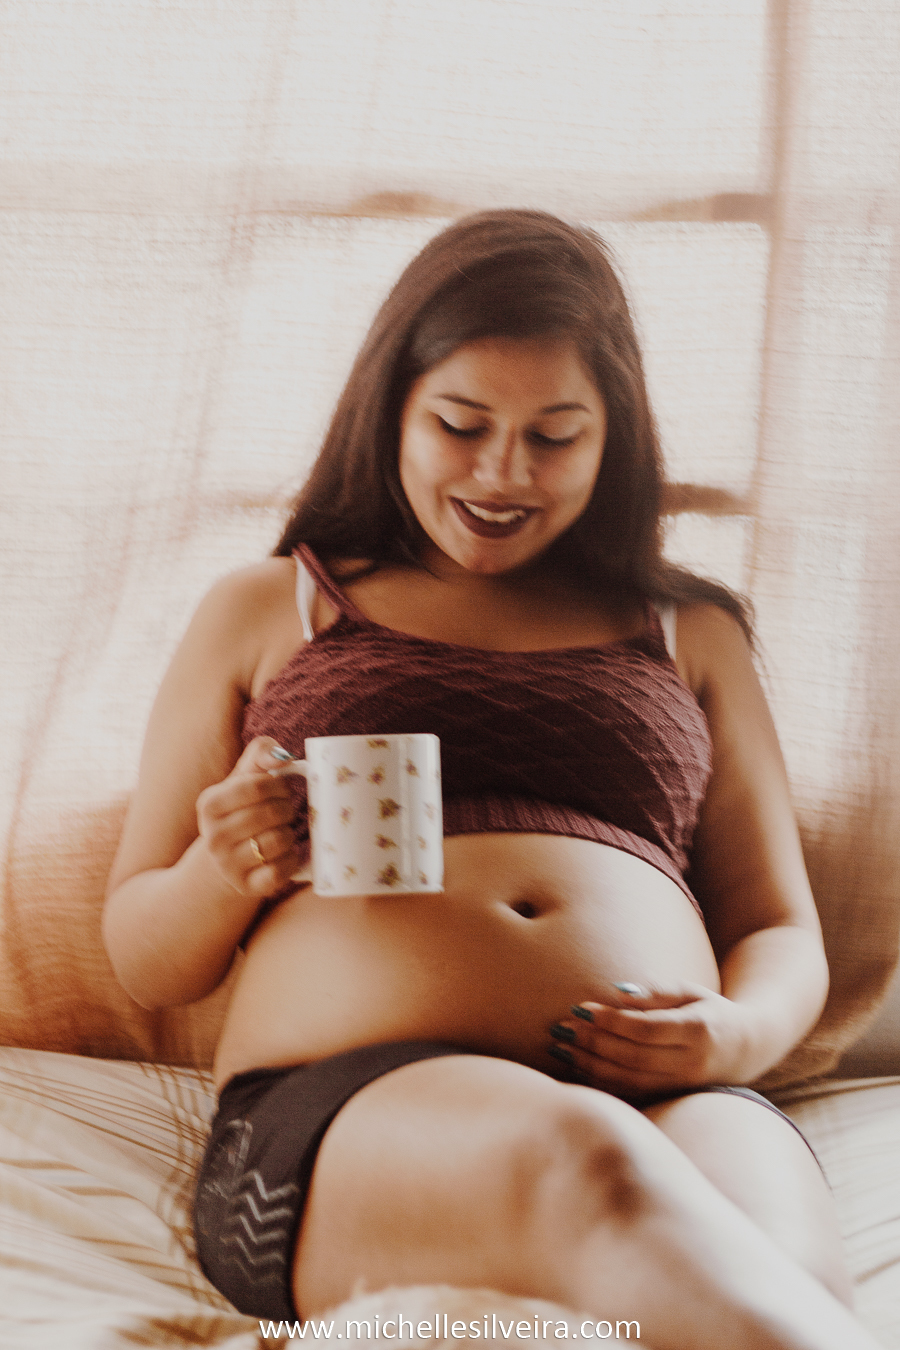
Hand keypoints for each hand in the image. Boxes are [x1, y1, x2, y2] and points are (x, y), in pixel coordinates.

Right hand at [196, 736, 302, 896]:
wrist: (226, 858)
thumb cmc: (243, 808)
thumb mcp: (245, 776)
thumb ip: (262, 753)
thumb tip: (284, 757)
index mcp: (209, 804)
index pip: (258, 786)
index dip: (279, 786)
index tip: (281, 790)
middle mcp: (213, 837)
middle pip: (272, 813)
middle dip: (287, 809)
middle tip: (283, 812)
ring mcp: (227, 865)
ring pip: (279, 841)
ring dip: (289, 834)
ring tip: (280, 832)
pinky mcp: (246, 886)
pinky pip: (281, 870)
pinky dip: (291, 860)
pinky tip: (283, 854)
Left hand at [546, 982, 759, 1101]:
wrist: (746, 1049)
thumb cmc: (711, 1012)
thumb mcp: (691, 992)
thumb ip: (656, 992)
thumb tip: (618, 993)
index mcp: (698, 1031)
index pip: (646, 1029)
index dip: (611, 1021)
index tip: (581, 1008)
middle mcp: (691, 1063)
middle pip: (633, 1057)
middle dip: (593, 1043)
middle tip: (562, 1028)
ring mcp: (683, 1086)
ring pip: (630, 1080)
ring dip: (591, 1066)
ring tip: (561, 1049)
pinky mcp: (673, 1098)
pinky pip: (633, 1094)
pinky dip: (603, 1083)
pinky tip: (579, 1069)